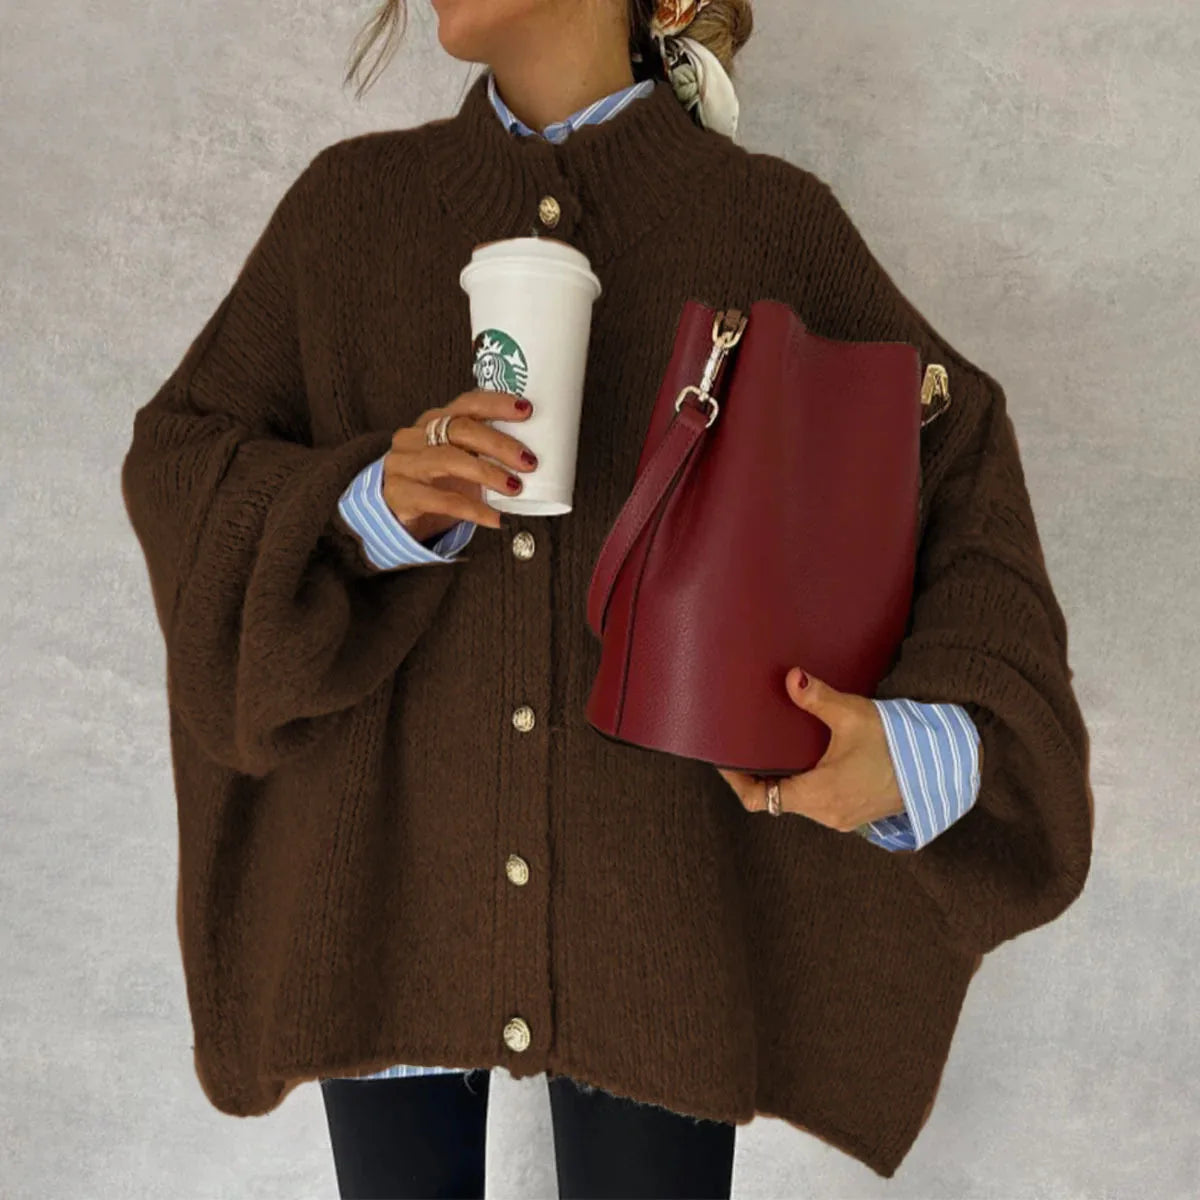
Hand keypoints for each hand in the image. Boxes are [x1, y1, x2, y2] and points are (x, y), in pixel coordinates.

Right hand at [382, 389, 537, 541]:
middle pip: (460, 429)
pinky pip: (441, 500)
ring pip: (448, 460)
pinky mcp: (400, 494)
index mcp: (435, 421)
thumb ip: (485, 452)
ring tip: (514, 488)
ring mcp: (404, 464)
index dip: (496, 403)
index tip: (526, 410)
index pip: (467, 403)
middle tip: (529, 461)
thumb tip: (535, 458)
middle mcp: (416, 436)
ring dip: (487, 473)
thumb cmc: (436, 483)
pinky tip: (495, 518)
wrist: (394, 512)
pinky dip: (473, 510)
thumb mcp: (459, 460)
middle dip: (499, 443)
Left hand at [716, 667, 905, 831]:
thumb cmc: (900, 745)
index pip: (760, 799)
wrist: (946, 767)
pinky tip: (809, 759)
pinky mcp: (857, 813)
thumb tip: (791, 678)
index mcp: (818, 795)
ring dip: (786, 779)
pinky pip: (820, 802)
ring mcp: (843, 817)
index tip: (725, 760)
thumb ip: (817, 698)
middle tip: (746, 746)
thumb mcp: (853, 715)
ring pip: (798, 801)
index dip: (737, 782)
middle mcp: (827, 813)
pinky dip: (807, 783)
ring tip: (774, 748)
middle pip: (777, 799)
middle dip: (760, 775)